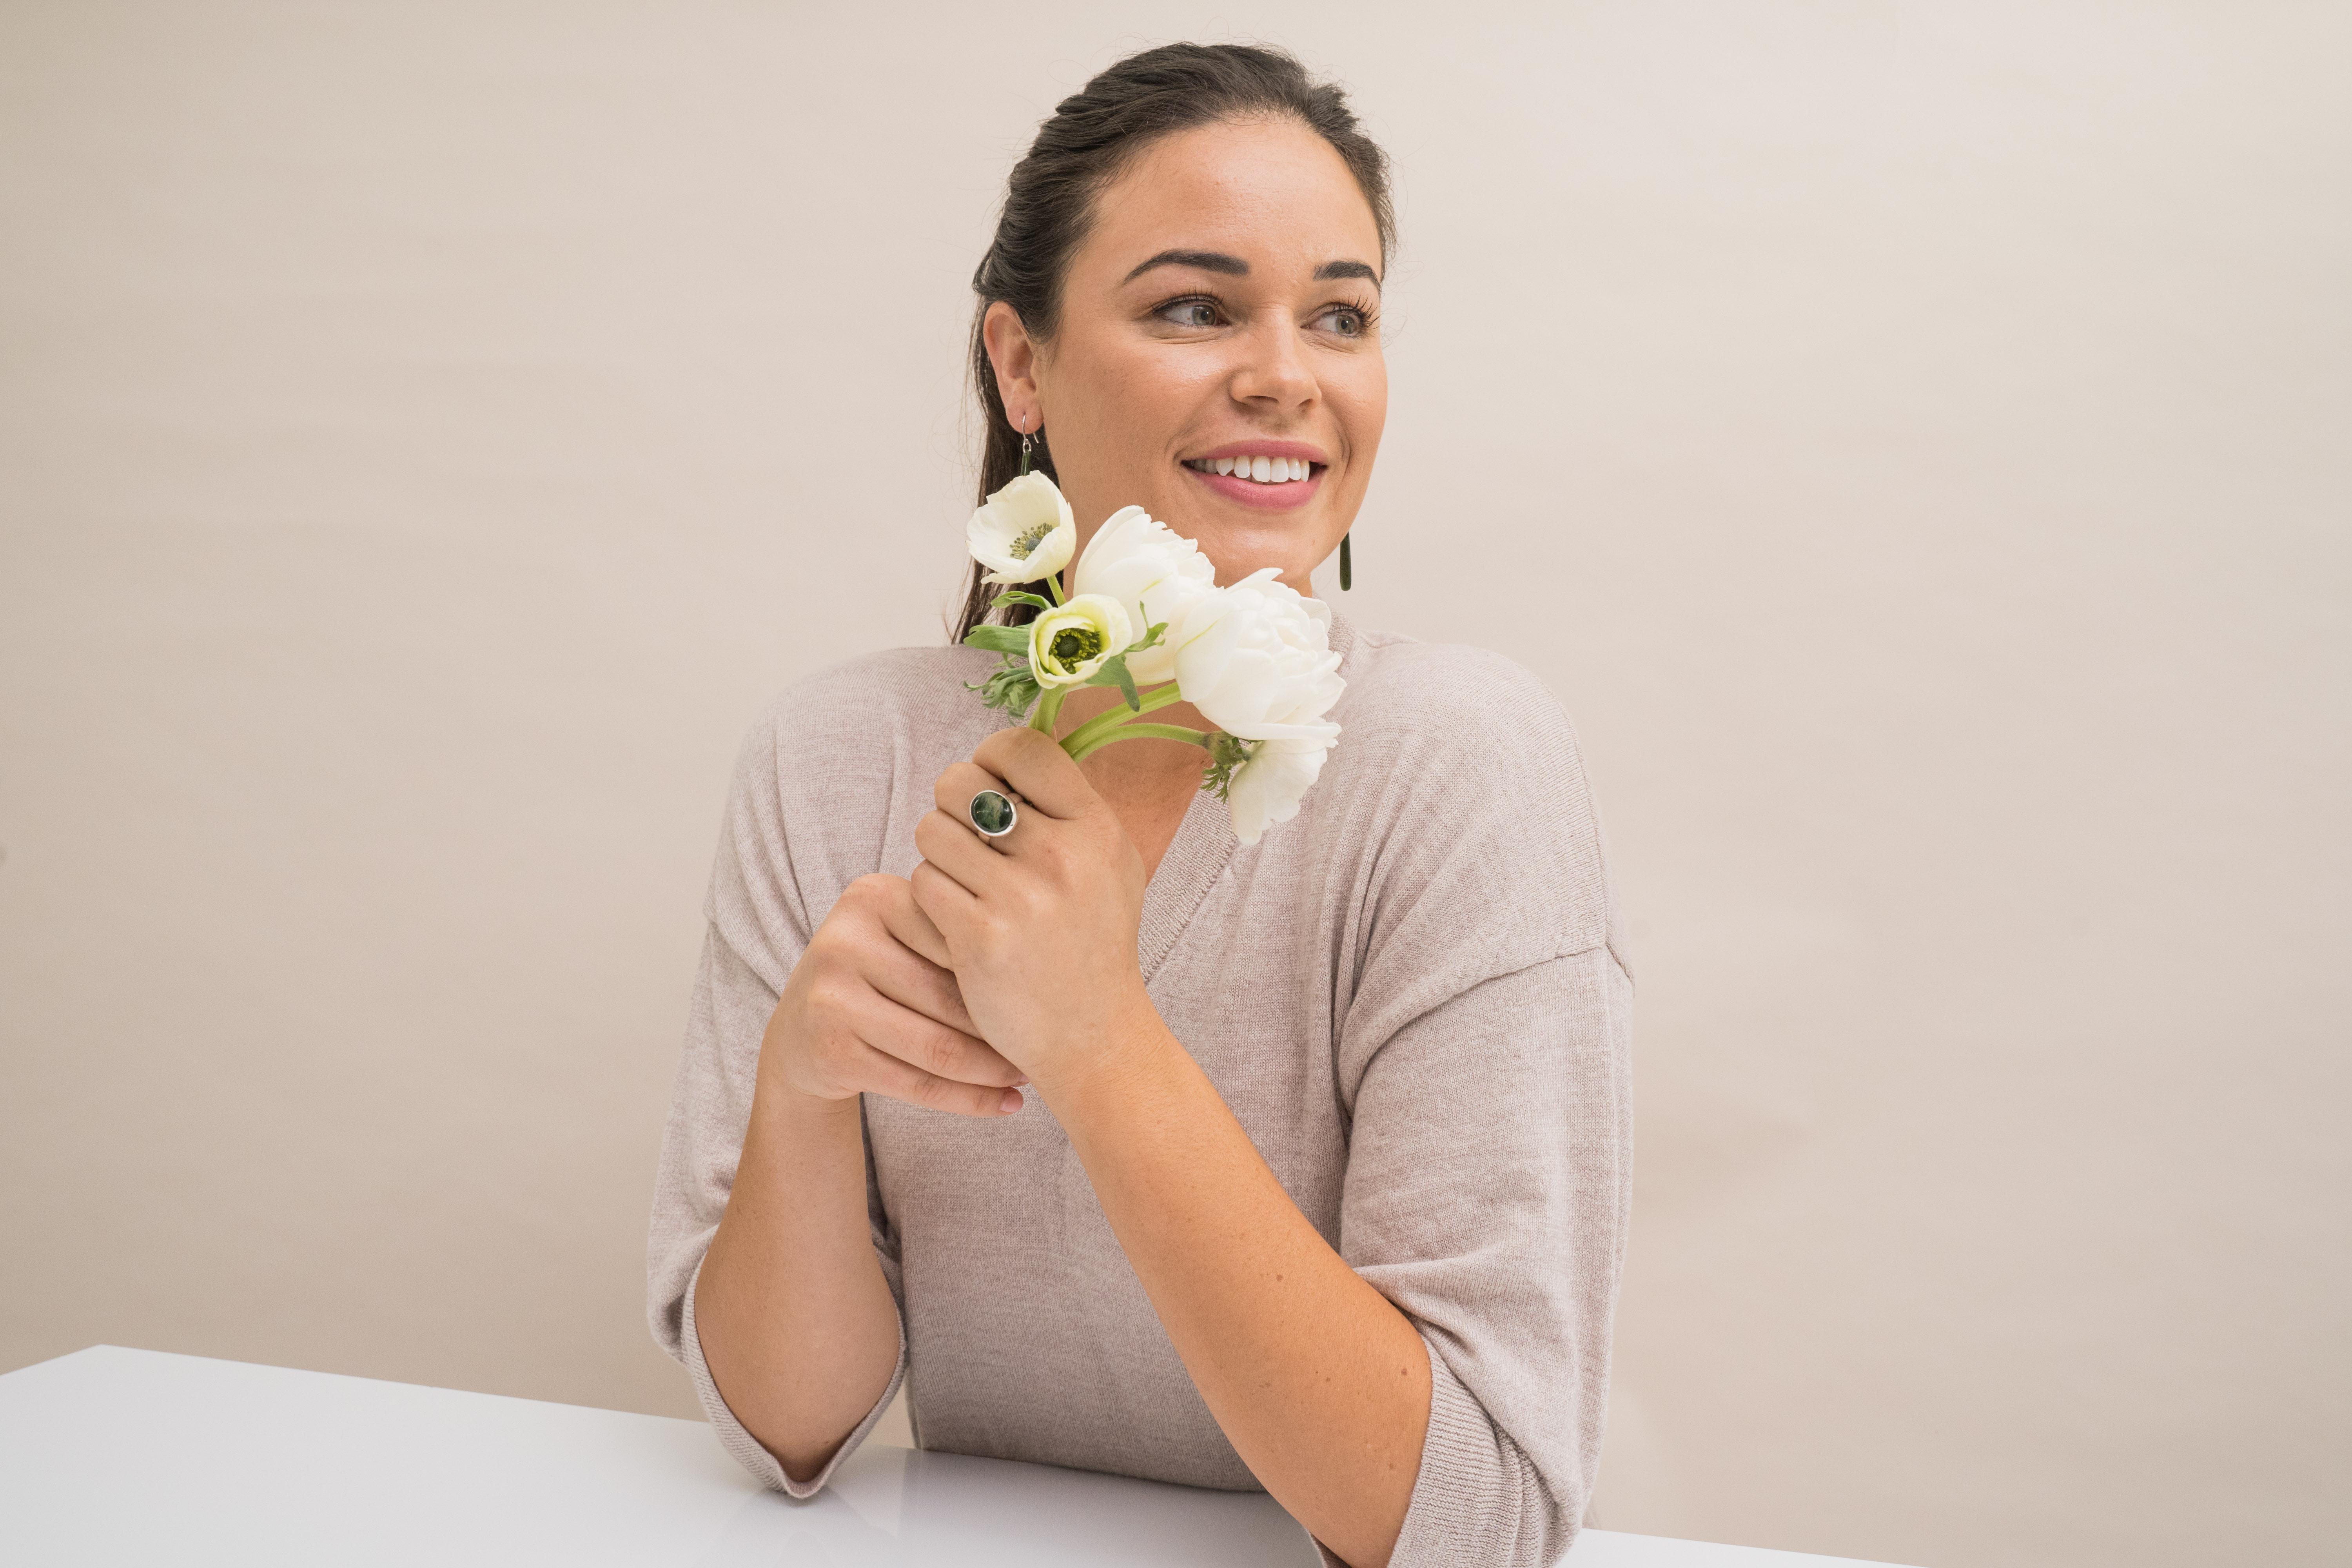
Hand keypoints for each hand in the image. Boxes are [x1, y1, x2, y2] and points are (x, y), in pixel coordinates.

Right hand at [758, 873, 1026, 1117]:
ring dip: (994, 1070)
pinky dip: (970, 1100)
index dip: (1009, 970)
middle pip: (949, 995)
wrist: (804, 1031)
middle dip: (1005, 1027)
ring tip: (1029, 1074)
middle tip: (1049, 1044)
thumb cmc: (879, 976)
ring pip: (938, 1046)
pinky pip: (918, 1084)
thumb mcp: (906, 937)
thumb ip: (958, 933)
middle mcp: (843, 940)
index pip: (959, 938)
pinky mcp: (829, 1051)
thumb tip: (1053, 963)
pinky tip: (1006, 1104)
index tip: (1052, 992)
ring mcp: (830, 998)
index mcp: (872, 896)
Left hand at [911, 727, 1155, 1089]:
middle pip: (960, 783)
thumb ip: (1067, 807)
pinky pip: (923, 884)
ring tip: (965, 884)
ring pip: (932, 832)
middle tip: (966, 839)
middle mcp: (1060, 855)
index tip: (990, 788)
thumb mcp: (1108, 862)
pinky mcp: (979, 938)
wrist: (1093, 1035)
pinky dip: (932, 900)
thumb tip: (1005, 755)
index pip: (1019, 748)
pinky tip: (958, 921)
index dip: (989, 758)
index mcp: (1095, 826)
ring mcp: (1019, 898)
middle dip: (951, 806)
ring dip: (937, 855)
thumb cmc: (1093, 941)